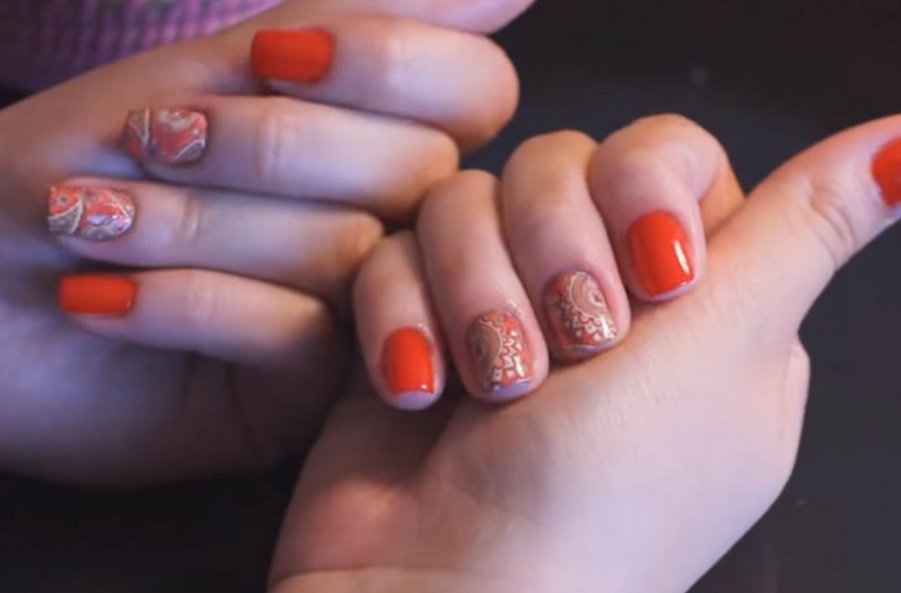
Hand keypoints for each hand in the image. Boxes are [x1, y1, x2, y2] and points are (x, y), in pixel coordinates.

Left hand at [0, 0, 531, 482]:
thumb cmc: (78, 163)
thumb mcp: (205, 72)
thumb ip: (349, 23)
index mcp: (380, 134)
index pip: (474, 90)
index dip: (392, 65)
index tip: (276, 57)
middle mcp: (387, 223)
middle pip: (418, 171)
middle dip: (267, 146)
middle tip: (151, 140)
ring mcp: (357, 311)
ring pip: (352, 253)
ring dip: (201, 222)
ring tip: (89, 219)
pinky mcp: (312, 390)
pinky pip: (304, 336)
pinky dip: (190, 302)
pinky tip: (100, 300)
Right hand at [269, 114, 900, 591]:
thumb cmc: (599, 505)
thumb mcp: (727, 349)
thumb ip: (808, 230)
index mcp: (702, 303)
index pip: (668, 156)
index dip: (642, 189)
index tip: (655, 274)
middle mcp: (605, 298)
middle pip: (560, 165)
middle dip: (549, 252)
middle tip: (567, 350)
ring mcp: (504, 304)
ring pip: (469, 202)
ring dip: (470, 293)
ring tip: (484, 387)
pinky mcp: (421, 320)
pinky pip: (396, 251)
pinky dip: (401, 320)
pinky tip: (419, 392)